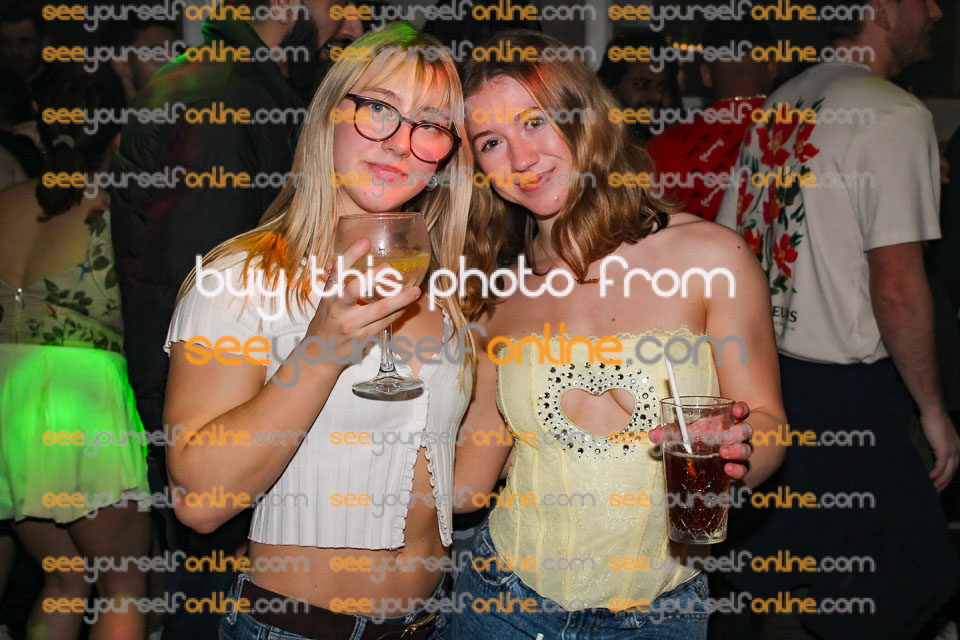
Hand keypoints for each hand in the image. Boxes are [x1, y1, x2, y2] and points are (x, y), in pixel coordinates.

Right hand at [305, 238, 419, 366]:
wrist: (319, 353)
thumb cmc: (327, 320)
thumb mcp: (328, 299)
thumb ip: (339, 280)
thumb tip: (348, 254)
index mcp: (329, 295)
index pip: (337, 271)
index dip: (351, 255)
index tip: (365, 241)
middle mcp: (337, 309)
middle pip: (354, 290)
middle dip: (373, 278)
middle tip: (391, 268)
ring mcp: (350, 325)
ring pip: (378, 311)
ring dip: (399, 300)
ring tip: (415, 291)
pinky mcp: (362, 338)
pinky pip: (384, 323)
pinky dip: (397, 313)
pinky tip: (406, 306)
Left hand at [650, 401, 753, 480]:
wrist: (723, 456)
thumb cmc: (707, 438)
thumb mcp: (692, 431)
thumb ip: (673, 431)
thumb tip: (653, 434)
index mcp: (729, 421)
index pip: (741, 411)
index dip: (741, 409)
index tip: (736, 410)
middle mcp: (738, 436)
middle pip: (745, 431)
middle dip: (738, 432)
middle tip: (725, 436)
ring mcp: (741, 452)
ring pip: (746, 450)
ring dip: (737, 452)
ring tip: (724, 454)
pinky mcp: (741, 469)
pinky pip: (744, 470)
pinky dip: (737, 470)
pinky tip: (728, 471)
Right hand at [920, 409, 959, 491]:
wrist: (934, 412)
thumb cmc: (933, 420)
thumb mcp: (939, 434)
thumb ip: (938, 444)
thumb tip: (932, 452)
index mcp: (958, 447)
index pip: (954, 466)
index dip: (948, 476)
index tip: (941, 483)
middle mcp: (958, 451)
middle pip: (953, 471)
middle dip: (945, 482)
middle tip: (937, 491)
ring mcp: (952, 451)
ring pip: (948, 472)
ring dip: (941, 482)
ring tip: (933, 489)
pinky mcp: (944, 451)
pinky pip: (940, 467)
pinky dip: (936, 474)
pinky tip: (929, 478)